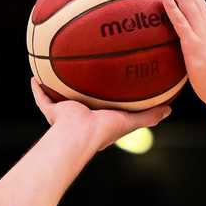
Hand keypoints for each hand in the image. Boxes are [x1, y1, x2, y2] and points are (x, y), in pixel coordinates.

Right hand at [30, 78, 170, 151]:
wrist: (79, 135)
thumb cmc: (104, 131)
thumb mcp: (130, 121)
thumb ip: (149, 116)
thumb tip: (169, 109)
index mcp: (97, 121)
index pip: (102, 109)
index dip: (105, 100)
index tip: (108, 89)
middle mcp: (79, 118)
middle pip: (80, 101)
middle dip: (81, 91)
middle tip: (84, 77)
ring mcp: (64, 115)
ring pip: (59, 98)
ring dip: (58, 87)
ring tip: (58, 69)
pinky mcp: (51, 112)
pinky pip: (42, 98)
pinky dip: (38, 88)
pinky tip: (35, 75)